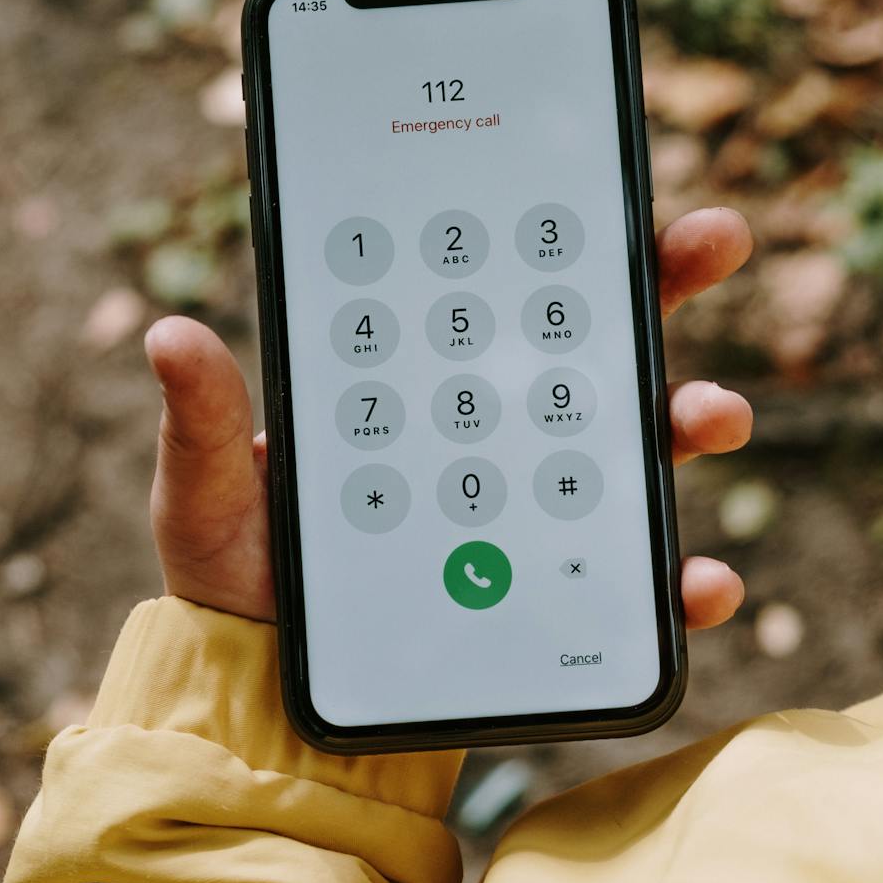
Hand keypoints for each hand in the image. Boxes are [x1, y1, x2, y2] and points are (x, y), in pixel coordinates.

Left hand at [145, 206, 754, 626]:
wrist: (267, 701)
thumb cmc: (238, 584)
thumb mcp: (206, 496)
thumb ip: (206, 425)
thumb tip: (169, 335)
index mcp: (418, 387)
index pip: (498, 293)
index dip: (562, 232)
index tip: (613, 181)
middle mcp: (488, 435)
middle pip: (592, 345)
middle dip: (662, 284)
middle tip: (713, 239)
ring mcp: (529, 514)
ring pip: (633, 448)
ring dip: (691, 418)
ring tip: (714, 415)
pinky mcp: (552, 599)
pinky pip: (632, 587)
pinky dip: (680, 583)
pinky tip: (701, 583)